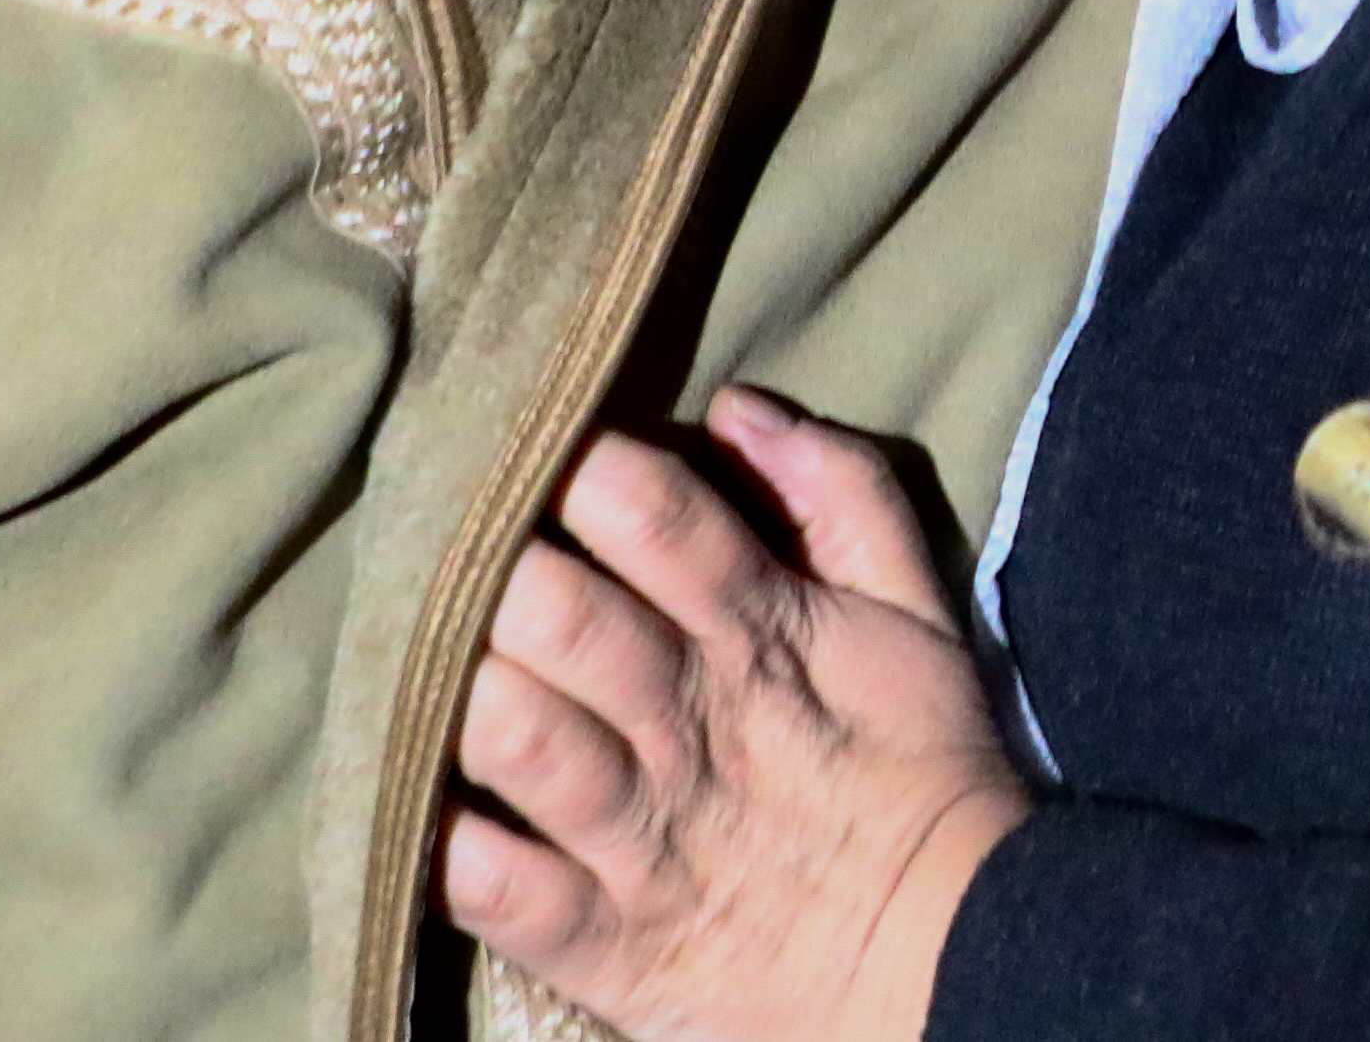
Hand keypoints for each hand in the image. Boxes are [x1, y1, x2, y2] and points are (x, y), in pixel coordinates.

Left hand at [444, 390, 1030, 1041]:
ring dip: (456, 687)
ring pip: (514, 738)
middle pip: (559, 614)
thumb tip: (735, 407)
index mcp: (759, 632)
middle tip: (448, 542)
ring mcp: (640, 839)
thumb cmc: (917, 769)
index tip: (533, 441)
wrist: (962, 962)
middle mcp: (688, 726)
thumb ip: (841, 494)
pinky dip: (439, 840)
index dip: (578, 464)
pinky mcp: (605, 944)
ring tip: (419, 654)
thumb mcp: (914, 614)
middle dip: (490, 563)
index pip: (652, 514)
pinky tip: (407, 794)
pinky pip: (495, 888)